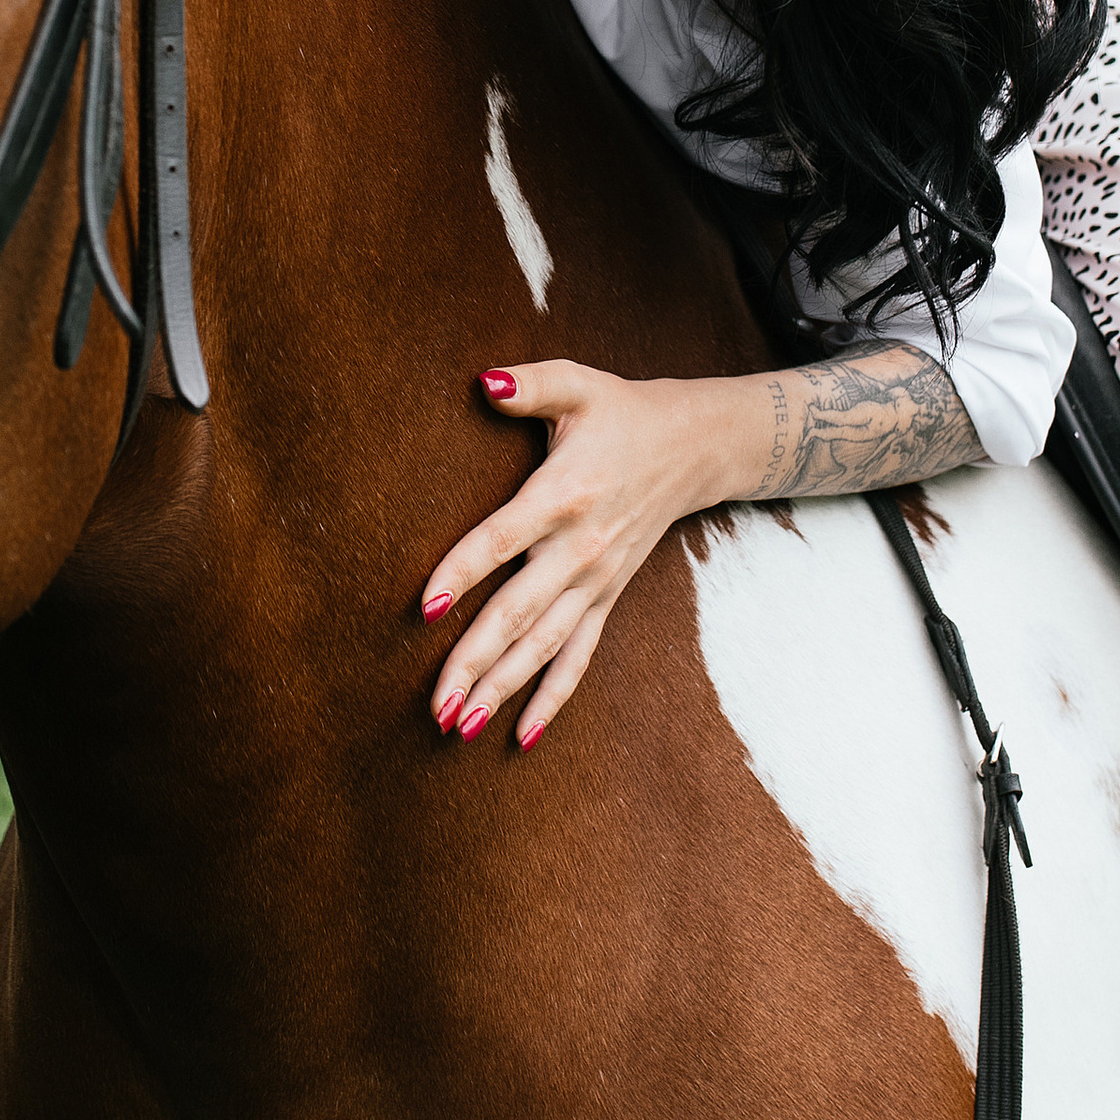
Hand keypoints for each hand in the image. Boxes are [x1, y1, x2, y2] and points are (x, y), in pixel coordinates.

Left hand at [420, 344, 979, 748]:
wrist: (694, 447)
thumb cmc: (621, 413)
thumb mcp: (579, 384)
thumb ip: (530, 384)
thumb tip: (482, 382)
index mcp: (563, 495)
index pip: (502, 540)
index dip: (462, 573)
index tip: (426, 608)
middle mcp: (580, 548)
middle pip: (519, 613)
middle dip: (475, 661)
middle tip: (436, 704)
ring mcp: (596, 581)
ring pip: (545, 646)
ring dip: (502, 689)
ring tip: (460, 728)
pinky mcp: (607, 597)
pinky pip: (579, 656)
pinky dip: (552, 697)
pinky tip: (522, 737)